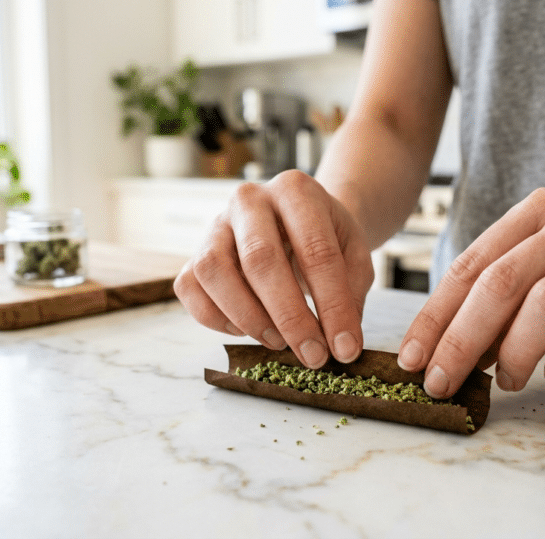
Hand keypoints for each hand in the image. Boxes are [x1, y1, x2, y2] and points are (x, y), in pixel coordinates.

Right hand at [174, 170, 374, 368]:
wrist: (299, 220)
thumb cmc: (326, 239)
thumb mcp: (354, 256)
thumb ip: (350, 295)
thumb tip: (341, 345)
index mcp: (296, 190)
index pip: (316, 251)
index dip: (333, 305)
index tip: (344, 347)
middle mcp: (249, 199)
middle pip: (260, 259)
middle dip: (290, 316)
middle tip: (312, 355)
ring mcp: (215, 224)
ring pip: (214, 270)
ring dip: (247, 317)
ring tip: (278, 341)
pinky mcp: (193, 252)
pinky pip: (190, 287)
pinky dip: (215, 318)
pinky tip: (246, 330)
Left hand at [397, 188, 544, 397]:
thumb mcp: (537, 283)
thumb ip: (493, 308)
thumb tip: (437, 357)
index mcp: (537, 212)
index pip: (472, 265)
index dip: (436, 316)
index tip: (413, 359)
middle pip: (504, 281)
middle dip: (464, 338)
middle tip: (444, 381)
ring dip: (517, 351)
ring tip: (507, 381)